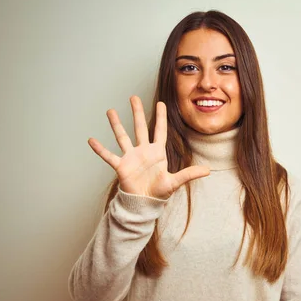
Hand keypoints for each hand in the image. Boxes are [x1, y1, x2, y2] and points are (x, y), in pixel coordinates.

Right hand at [88, 96, 209, 199]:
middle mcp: (143, 151)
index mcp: (157, 152)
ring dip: (116, 124)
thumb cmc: (159, 192)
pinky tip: (91, 140)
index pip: (159, 130)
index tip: (161, 102)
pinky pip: (109, 156)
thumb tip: (209, 170)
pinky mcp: (121, 166)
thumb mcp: (176, 182)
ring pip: (122, 137)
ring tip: (110, 111)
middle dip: (137, 112)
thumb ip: (190, 174)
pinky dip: (100, 149)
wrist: (145, 203)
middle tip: (133, 97)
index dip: (160, 117)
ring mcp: (131, 157)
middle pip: (139, 127)